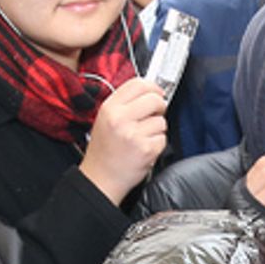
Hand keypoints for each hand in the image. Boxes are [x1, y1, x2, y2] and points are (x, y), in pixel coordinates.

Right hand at [80, 78, 167, 204]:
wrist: (101, 179)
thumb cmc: (104, 152)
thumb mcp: (105, 120)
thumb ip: (124, 104)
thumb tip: (149, 91)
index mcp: (109, 108)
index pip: (138, 84)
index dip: (152, 87)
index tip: (156, 93)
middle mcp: (120, 119)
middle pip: (154, 99)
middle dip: (160, 106)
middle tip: (154, 115)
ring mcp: (134, 134)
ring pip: (161, 120)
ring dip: (157, 129)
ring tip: (143, 138)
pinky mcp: (146, 149)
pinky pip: (163, 138)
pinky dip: (157, 144)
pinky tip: (145, 149)